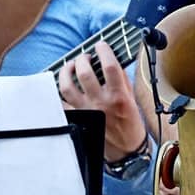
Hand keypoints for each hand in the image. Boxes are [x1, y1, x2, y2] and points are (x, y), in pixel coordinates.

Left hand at [58, 41, 146, 160]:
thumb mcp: (131, 98)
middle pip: (84, 73)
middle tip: (86, 56)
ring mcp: (86, 111)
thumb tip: (110, 61)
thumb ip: (121, 80)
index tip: (101, 45)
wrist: (125, 150)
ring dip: (66, 71)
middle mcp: (100, 102)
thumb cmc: (130, 123)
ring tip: (71, 65)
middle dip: (83, 58)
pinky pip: (63, 103)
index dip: (104, 51)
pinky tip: (67, 85)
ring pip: (67, 87)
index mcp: (118, 96)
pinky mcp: (78, 118)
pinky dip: (62, 92)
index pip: (110, 66)